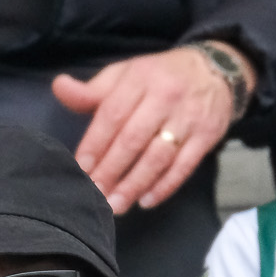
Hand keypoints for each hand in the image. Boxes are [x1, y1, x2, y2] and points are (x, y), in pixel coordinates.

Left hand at [52, 44, 248, 214]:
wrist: (215, 70)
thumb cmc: (158, 78)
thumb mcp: (125, 75)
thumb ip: (92, 90)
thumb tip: (59, 87)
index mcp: (140, 78)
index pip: (112, 114)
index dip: (95, 143)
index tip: (81, 168)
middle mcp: (165, 96)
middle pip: (133, 139)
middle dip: (111, 171)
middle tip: (94, 195)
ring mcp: (189, 117)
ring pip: (158, 157)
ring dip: (134, 185)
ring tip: (115, 205)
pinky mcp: (208, 135)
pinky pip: (184, 166)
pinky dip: (165, 186)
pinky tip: (146, 201)